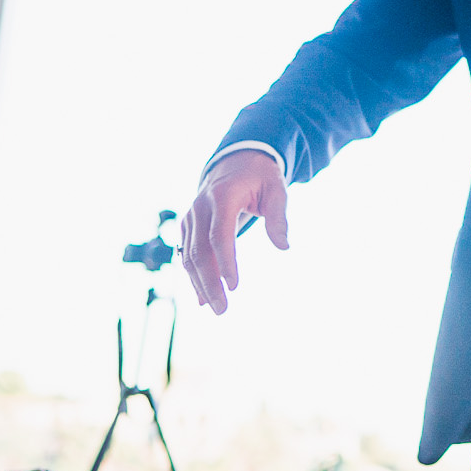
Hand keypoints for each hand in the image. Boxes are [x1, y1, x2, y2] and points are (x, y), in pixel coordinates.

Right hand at [183, 149, 289, 314]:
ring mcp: (190, 217)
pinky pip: (186, 254)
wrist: (235, 162)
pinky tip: (202, 297)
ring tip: (216, 308)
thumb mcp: (276, 189)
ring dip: (200, 284)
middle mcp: (200, 207)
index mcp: (222, 197)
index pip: (219, 235)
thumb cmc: (260, 177)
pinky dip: (193, 276)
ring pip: (188, 256)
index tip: (234, 286)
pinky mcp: (187, 225)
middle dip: (209, 282)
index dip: (225, 262)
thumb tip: (283, 246)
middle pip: (199, 251)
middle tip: (222, 309)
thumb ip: (278, 217)